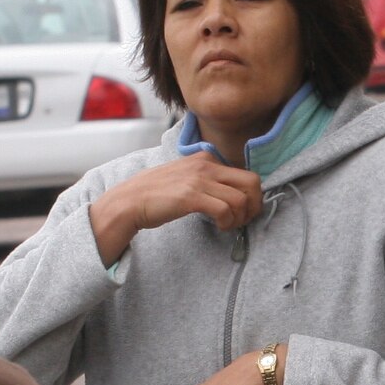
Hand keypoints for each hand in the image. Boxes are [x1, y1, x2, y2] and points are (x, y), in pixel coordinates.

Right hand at [89, 158, 265, 264]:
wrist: (130, 201)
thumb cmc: (158, 193)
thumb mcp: (186, 176)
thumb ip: (207, 178)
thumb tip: (233, 193)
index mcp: (206, 158)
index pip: (246, 174)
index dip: (251, 196)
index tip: (243, 211)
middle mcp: (206, 164)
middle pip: (252, 182)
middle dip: (254, 205)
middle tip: (244, 220)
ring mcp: (199, 179)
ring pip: (241, 199)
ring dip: (240, 218)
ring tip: (228, 226)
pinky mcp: (191, 196)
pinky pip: (225, 210)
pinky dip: (227, 222)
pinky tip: (219, 227)